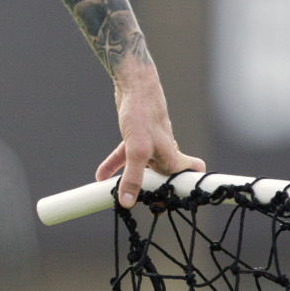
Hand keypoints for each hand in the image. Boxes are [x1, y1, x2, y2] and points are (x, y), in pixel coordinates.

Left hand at [94, 60, 204, 209]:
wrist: (134, 84)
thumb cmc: (142, 114)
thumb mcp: (136, 150)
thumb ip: (133, 177)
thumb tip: (127, 202)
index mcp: (172, 158)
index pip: (189, 177)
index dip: (182, 193)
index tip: (166, 206)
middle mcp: (164, 152)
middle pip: (164, 178)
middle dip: (154, 192)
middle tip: (144, 205)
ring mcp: (150, 146)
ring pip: (143, 169)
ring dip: (132, 182)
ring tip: (120, 196)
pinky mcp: (135, 138)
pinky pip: (125, 157)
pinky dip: (113, 165)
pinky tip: (100, 176)